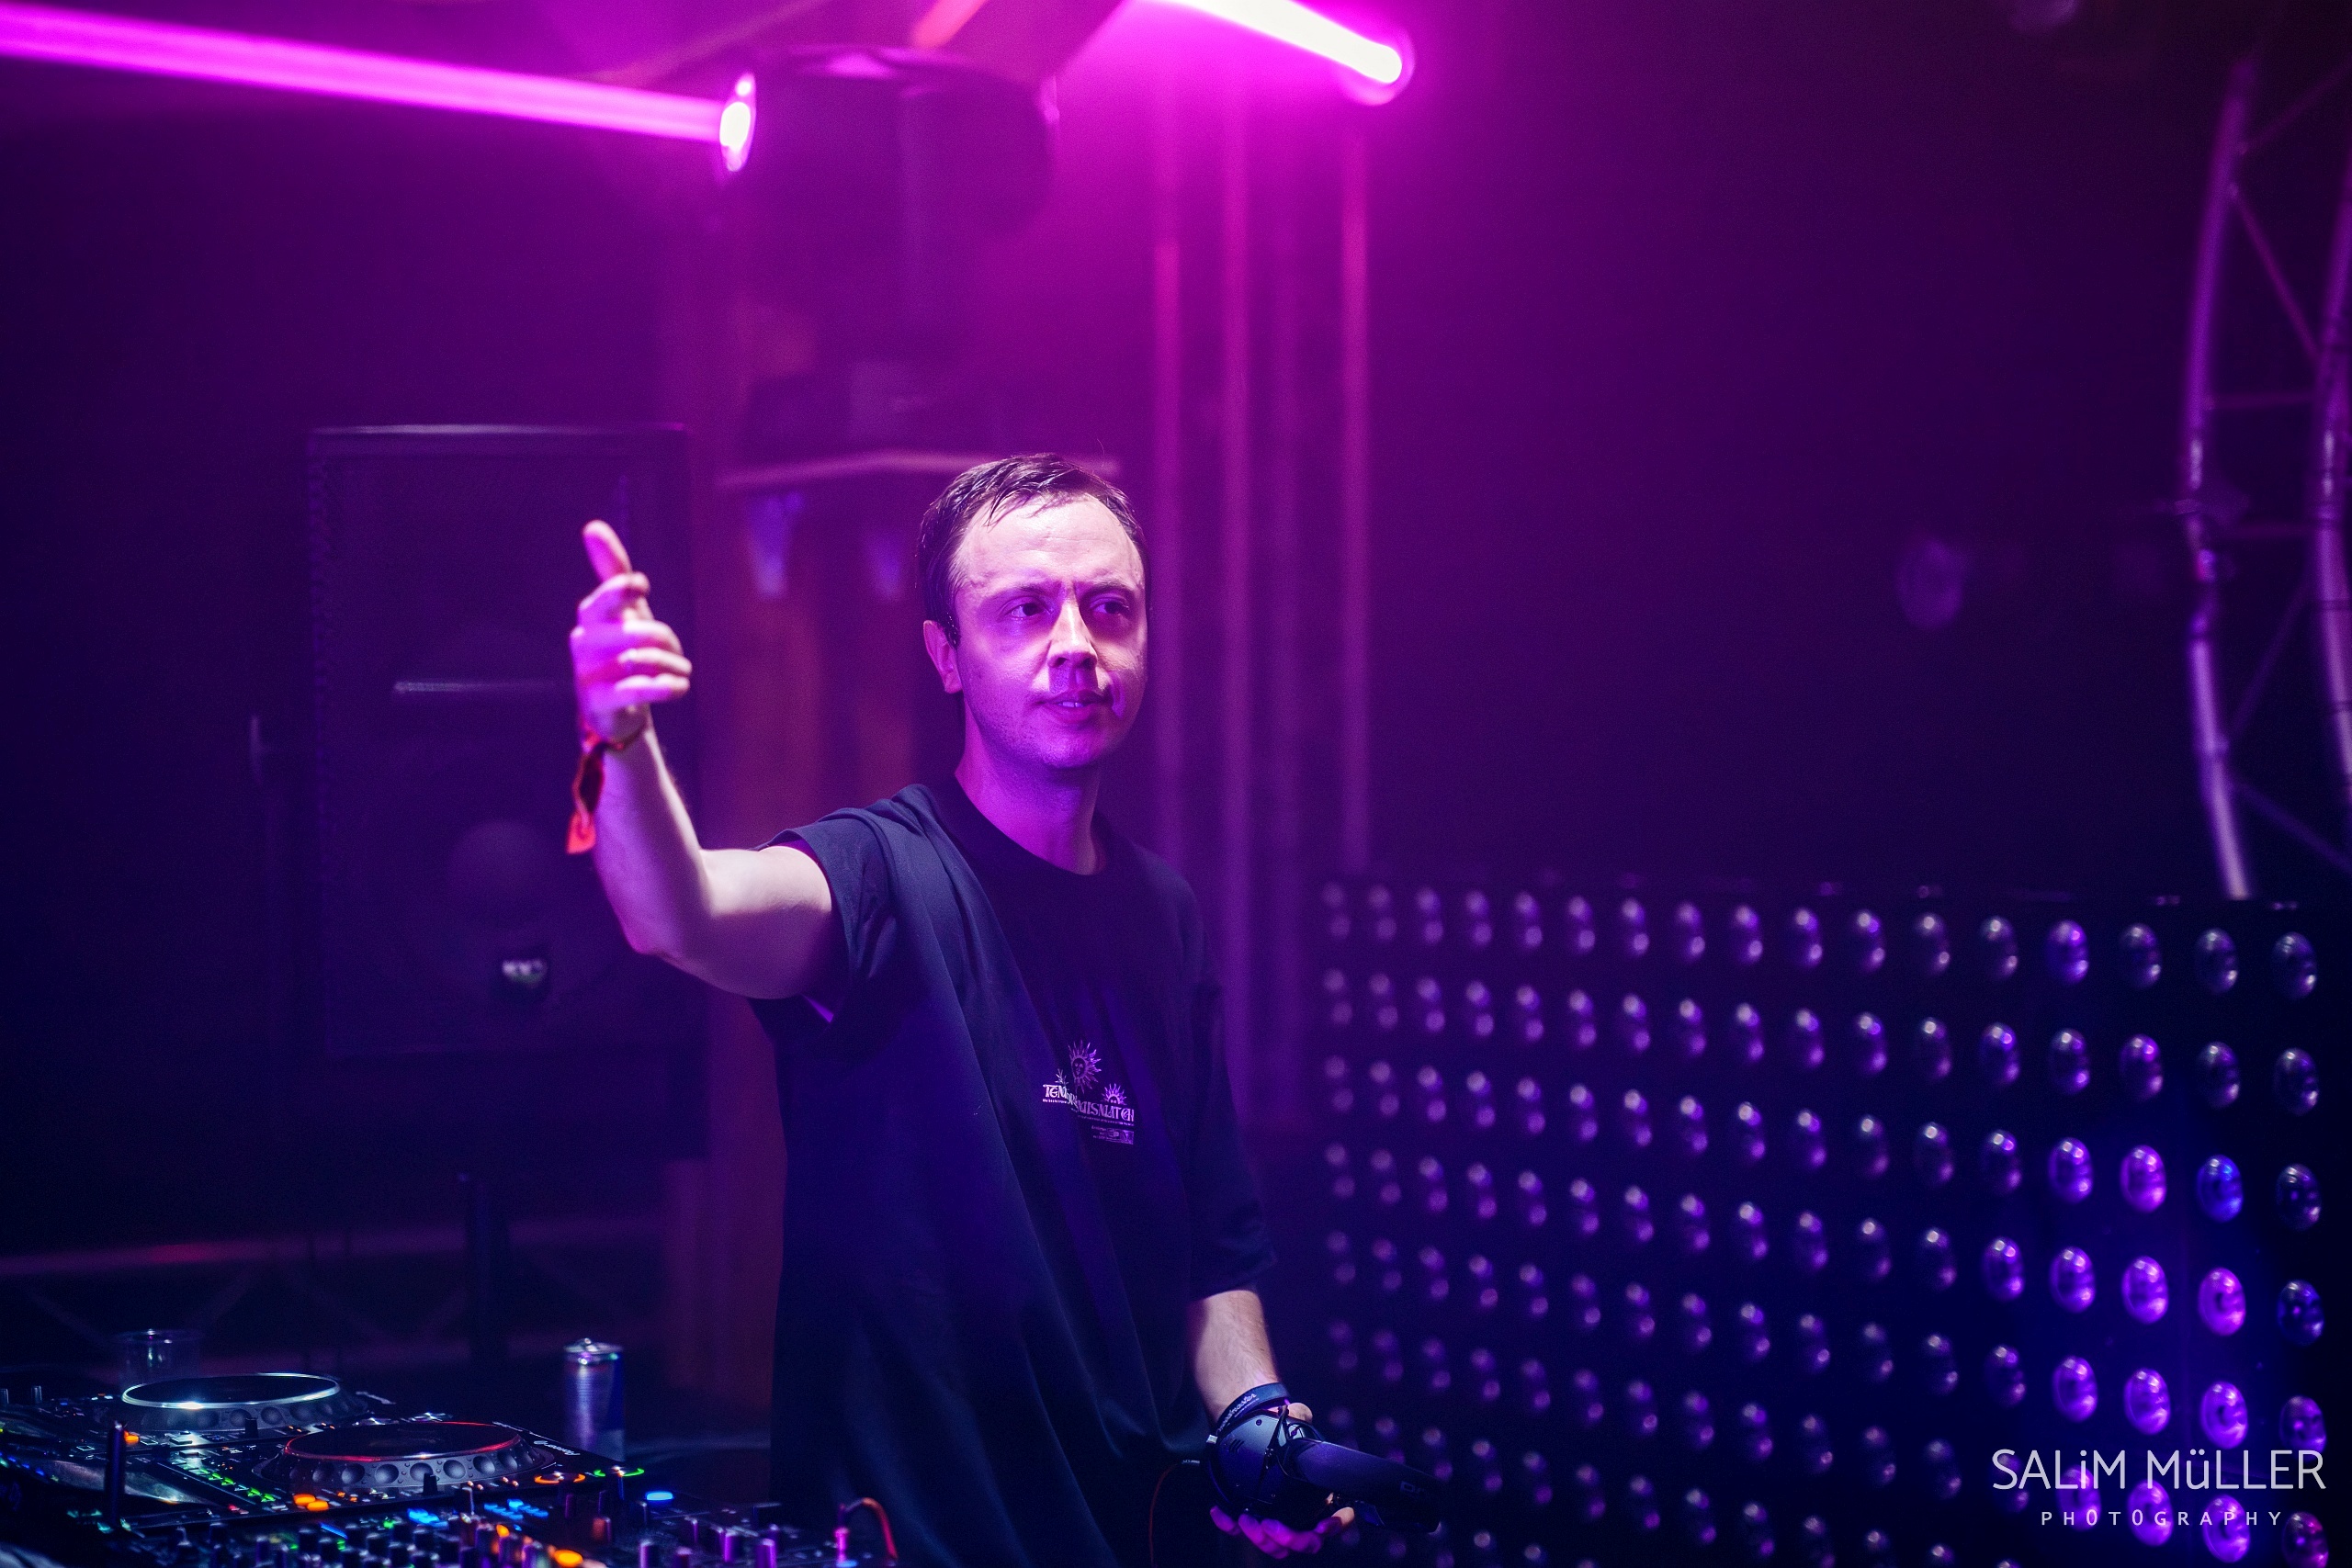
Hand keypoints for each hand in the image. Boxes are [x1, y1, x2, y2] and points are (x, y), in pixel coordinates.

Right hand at [571, 520, 690, 743]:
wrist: (612, 709)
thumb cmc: (620, 648)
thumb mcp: (623, 610)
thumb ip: (612, 571)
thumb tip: (593, 526)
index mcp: (591, 617)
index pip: (605, 598)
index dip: (622, 590)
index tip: (641, 585)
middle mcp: (583, 642)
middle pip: (636, 632)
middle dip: (665, 639)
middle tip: (675, 650)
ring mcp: (587, 673)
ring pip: (639, 660)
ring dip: (672, 665)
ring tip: (682, 672)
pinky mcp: (598, 702)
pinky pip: (638, 690)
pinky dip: (667, 687)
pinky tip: (681, 687)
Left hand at [1208, 1402, 1352, 1557]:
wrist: (1249, 1431)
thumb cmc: (1277, 1435)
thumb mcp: (1292, 1422)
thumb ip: (1300, 1417)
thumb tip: (1299, 1412)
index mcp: (1319, 1496)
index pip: (1338, 1519)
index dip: (1335, 1526)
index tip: (1323, 1525)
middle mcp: (1301, 1514)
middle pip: (1306, 1542)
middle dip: (1291, 1539)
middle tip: (1272, 1525)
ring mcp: (1277, 1521)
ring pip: (1277, 1546)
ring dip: (1262, 1540)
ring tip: (1247, 1520)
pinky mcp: (1251, 1521)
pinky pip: (1241, 1533)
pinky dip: (1231, 1527)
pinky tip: (1222, 1514)